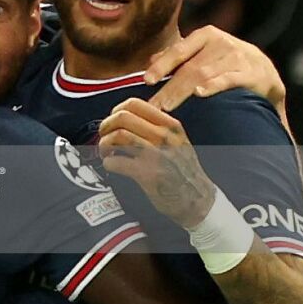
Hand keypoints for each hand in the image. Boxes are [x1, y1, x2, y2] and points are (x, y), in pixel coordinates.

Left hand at [98, 98, 214, 228]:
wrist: (198, 199)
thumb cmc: (185, 171)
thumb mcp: (179, 141)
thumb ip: (159, 127)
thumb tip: (128, 118)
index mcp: (171, 126)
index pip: (135, 104)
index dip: (116, 110)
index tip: (112, 120)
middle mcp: (164, 137)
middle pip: (122, 117)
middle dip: (106, 126)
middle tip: (104, 136)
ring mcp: (155, 155)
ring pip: (117, 136)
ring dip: (104, 144)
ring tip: (106, 152)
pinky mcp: (147, 174)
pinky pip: (116, 162)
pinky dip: (108, 163)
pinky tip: (112, 166)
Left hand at [145, 26, 285, 115]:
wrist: (265, 71)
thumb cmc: (225, 63)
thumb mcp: (203, 53)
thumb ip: (178, 56)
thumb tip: (151, 60)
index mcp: (206, 36)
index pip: (179, 50)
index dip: (162, 66)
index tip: (147, 81)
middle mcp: (222, 43)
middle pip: (190, 67)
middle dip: (169, 88)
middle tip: (154, 106)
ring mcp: (238, 57)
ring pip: (205, 74)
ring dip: (183, 92)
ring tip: (168, 107)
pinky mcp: (253, 73)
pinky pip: (230, 79)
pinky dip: (214, 86)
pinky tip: (199, 94)